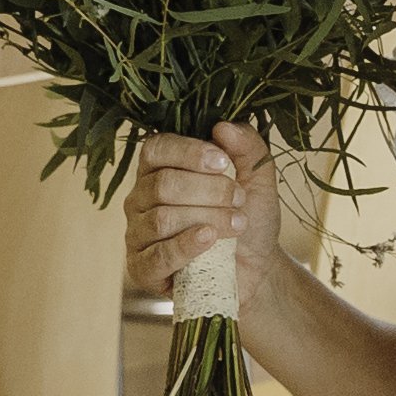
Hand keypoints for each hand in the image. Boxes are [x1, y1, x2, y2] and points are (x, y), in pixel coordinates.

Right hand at [125, 123, 280, 301]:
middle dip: (209, 190)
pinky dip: (186, 246)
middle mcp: (141, 198)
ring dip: (208, 218)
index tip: (223, 163)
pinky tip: (210, 239)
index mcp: (160, 169)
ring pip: (162, 219)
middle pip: (163, 184)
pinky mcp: (142, 269)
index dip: (189, 152)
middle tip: (239, 198)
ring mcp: (137, 234)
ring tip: (237, 223)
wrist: (256, 268)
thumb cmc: (248, 217)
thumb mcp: (257, 178)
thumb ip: (247, 147)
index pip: (157, 148)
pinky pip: (157, 255)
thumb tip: (223, 127)